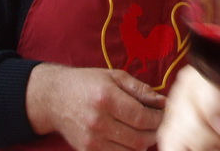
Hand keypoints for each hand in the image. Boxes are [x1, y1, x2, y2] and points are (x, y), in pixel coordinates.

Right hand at [26, 63, 165, 150]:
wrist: (55, 99)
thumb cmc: (88, 83)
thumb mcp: (115, 76)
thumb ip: (140, 90)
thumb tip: (162, 102)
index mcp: (106, 99)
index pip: (142, 117)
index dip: (158, 118)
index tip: (164, 113)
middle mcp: (98, 122)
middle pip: (138, 138)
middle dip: (154, 131)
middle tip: (158, 122)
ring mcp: (91, 140)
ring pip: (130, 150)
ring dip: (144, 142)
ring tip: (146, 130)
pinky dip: (129, 149)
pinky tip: (131, 137)